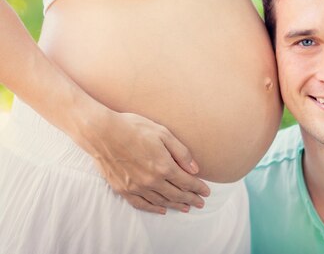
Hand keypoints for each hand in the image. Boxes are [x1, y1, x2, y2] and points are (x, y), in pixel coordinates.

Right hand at [77, 109, 210, 214]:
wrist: (102, 132)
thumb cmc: (134, 128)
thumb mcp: (163, 133)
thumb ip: (181, 152)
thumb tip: (195, 169)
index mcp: (164, 166)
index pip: (187, 182)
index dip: (198, 188)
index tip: (206, 192)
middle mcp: (151, 180)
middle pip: (176, 194)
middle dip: (191, 199)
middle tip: (200, 203)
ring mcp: (136, 187)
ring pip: (161, 201)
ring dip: (175, 205)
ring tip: (185, 207)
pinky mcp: (123, 189)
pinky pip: (141, 204)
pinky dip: (153, 208)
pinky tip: (161, 210)